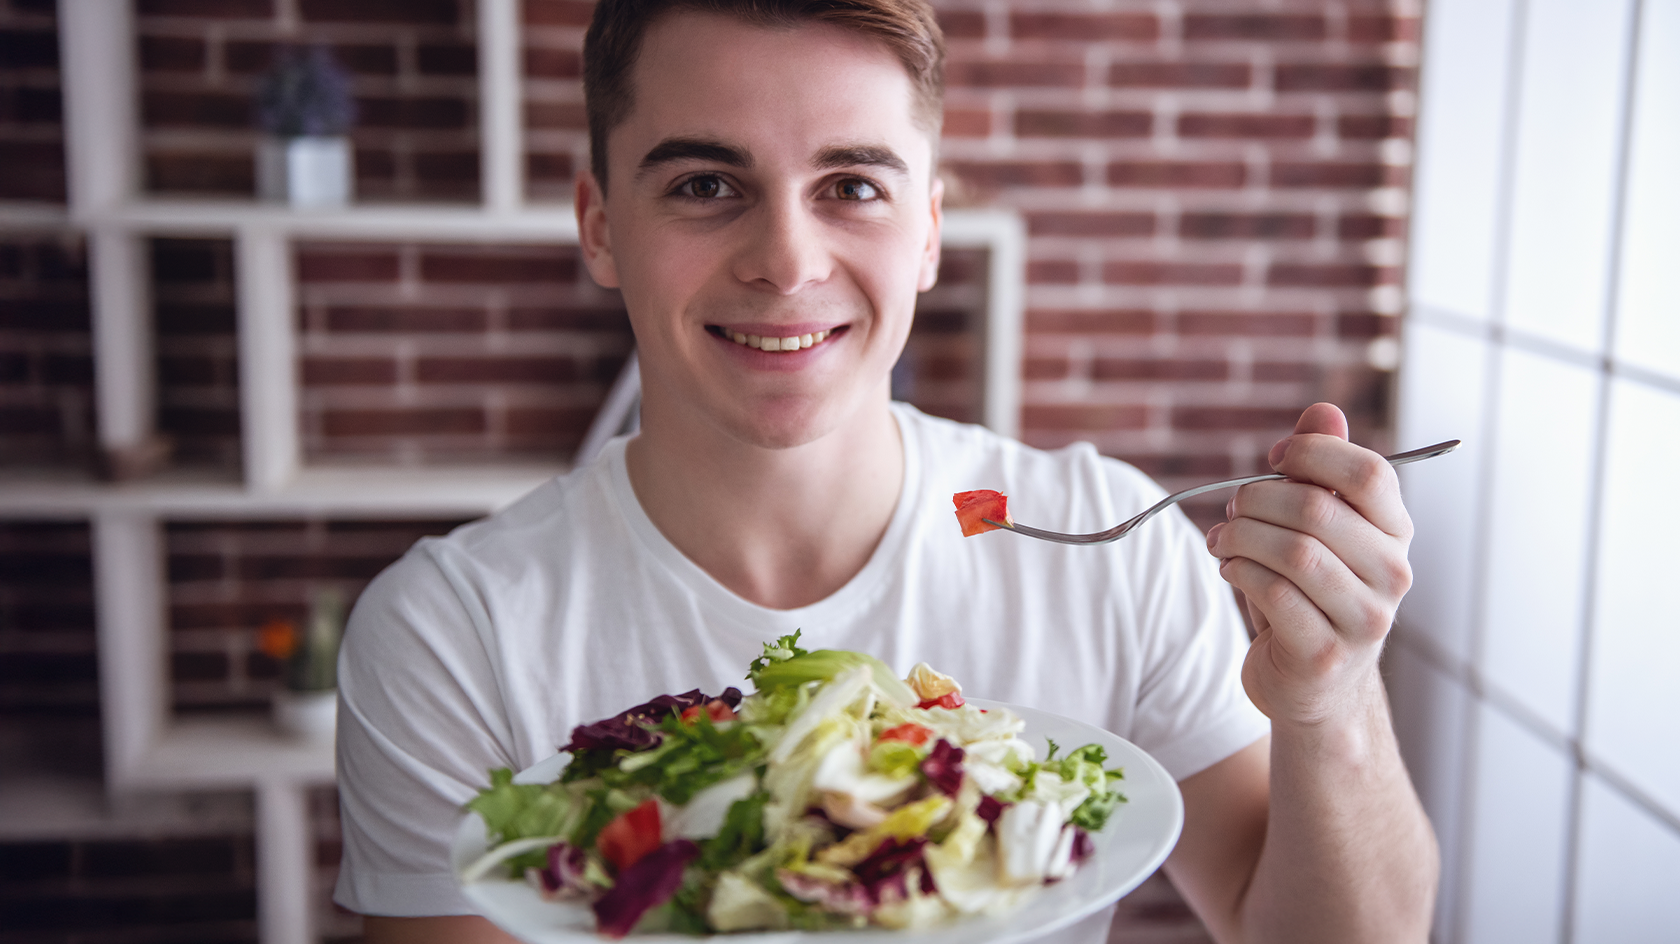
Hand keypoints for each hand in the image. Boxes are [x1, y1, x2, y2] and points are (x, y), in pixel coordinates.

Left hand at [1205, 403, 1413, 725]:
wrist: (1315, 685)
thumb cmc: (1311, 593)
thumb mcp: (1316, 529)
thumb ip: (1320, 469)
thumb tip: (1323, 411)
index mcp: (1395, 532)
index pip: (1369, 473)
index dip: (1311, 455)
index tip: (1272, 461)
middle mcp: (1392, 574)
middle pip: (1318, 510)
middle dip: (1258, 500)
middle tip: (1232, 508)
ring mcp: (1365, 618)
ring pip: (1293, 552)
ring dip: (1241, 537)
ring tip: (1222, 540)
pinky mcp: (1325, 653)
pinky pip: (1273, 594)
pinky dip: (1238, 572)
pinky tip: (1229, 569)